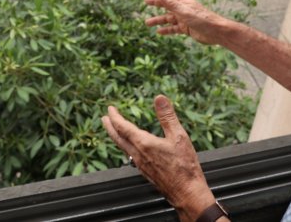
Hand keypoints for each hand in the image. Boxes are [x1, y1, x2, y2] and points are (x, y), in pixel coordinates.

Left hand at [102, 95, 214, 220]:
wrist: (186, 193)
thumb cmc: (185, 166)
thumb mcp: (179, 136)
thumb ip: (168, 116)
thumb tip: (159, 98)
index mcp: (144, 144)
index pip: (123, 127)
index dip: (115, 117)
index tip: (110, 108)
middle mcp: (138, 155)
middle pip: (118, 138)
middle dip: (110, 127)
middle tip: (104, 118)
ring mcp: (141, 165)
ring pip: (123, 148)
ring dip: (116, 137)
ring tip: (114, 131)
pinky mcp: (145, 172)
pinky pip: (130, 156)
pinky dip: (125, 146)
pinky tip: (131, 148)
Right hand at [144, 0, 224, 44]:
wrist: (216, 32)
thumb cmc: (202, 19)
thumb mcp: (184, 11)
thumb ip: (172, 3)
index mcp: (183, 2)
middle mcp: (183, 9)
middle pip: (167, 5)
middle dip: (156, 3)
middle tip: (145, 2)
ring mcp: (185, 19)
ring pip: (168, 18)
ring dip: (158, 20)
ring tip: (147, 23)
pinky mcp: (187, 28)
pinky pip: (174, 28)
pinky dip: (166, 30)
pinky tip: (159, 32)